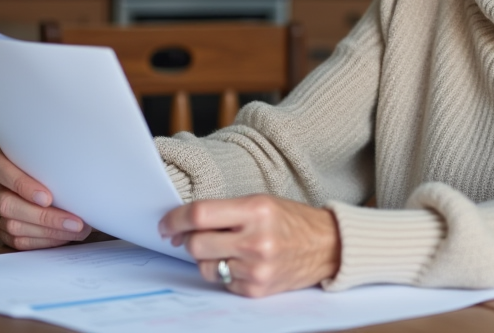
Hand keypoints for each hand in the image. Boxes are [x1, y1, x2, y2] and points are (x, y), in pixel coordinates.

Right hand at [0, 145, 91, 249]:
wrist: (35, 169)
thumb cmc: (45, 158)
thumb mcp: (44, 151)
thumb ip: (51, 158)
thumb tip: (84, 170)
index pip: (1, 171)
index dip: (23, 186)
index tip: (48, 198)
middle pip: (8, 205)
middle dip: (45, 217)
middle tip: (74, 222)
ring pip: (13, 226)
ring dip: (49, 232)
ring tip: (77, 230)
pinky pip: (18, 240)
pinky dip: (44, 241)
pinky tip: (64, 236)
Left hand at [158, 195, 340, 297]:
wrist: (327, 246)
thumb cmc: (290, 220)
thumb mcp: (260, 203)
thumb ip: (223, 211)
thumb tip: (181, 227)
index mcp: (256, 210)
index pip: (200, 214)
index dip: (175, 219)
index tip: (166, 224)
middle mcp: (256, 240)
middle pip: (197, 243)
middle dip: (187, 239)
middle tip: (189, 236)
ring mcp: (256, 268)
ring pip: (206, 266)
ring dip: (207, 257)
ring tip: (227, 248)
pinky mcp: (257, 289)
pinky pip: (222, 282)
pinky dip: (225, 272)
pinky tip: (242, 262)